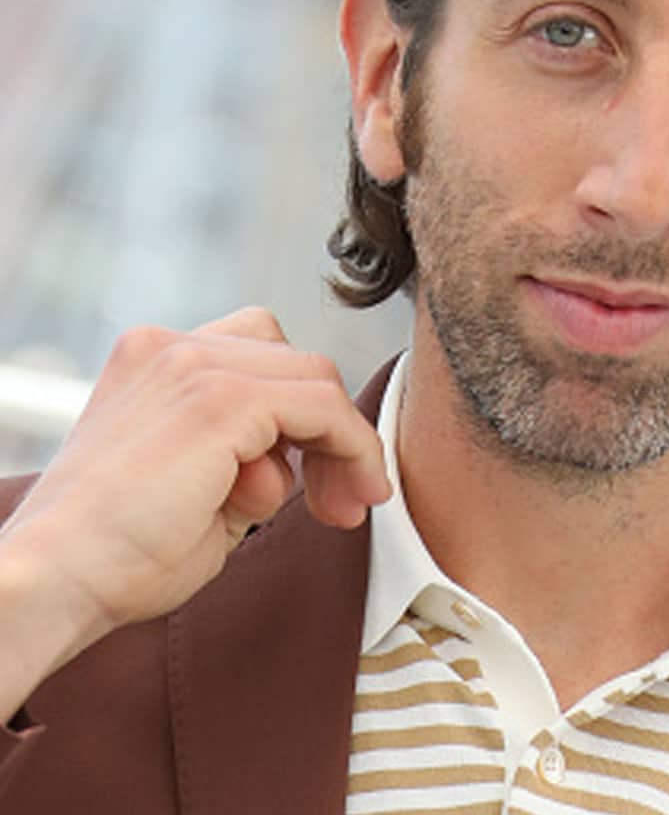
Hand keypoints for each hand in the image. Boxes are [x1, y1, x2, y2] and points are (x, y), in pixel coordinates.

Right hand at [0, 308, 389, 716]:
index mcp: (155, 359)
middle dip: (331, 431)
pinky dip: (352, 448)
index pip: (260, 355)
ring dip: (346, 445)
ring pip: (317, 380)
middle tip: (345, 501)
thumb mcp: (200, 490)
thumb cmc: (118, 557)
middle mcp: (173, 347)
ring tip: (346, 507)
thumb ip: (252, 460)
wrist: (54, 583)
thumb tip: (301, 459)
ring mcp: (195, 365)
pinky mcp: (221, 398)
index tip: (320, 482)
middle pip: (295, 363)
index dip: (302, 413)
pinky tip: (353, 495)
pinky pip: (322, 407)